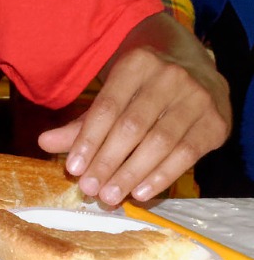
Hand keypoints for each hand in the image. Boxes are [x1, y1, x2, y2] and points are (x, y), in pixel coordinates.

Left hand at [38, 44, 230, 203]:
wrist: (199, 73)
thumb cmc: (145, 89)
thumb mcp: (114, 94)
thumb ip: (83, 122)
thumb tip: (44, 143)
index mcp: (137, 64)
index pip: (107, 107)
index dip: (88, 139)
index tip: (72, 168)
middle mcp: (169, 78)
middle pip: (132, 127)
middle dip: (108, 161)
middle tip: (90, 190)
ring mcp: (197, 99)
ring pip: (159, 143)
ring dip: (132, 174)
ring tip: (110, 196)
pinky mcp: (215, 123)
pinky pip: (186, 154)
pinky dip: (162, 176)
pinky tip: (141, 193)